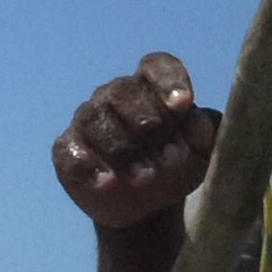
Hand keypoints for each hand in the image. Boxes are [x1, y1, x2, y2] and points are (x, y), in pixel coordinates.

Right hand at [52, 53, 219, 230]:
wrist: (148, 205)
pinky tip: (108, 183)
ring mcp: (87, 121)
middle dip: (147, 123)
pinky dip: (87, 165)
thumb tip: (195, 121)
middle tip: (172, 157)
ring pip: (93, 118)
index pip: (156, 66)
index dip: (168, 80)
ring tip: (145, 177)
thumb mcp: (202, 151)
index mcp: (151, 87)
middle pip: (121, 92)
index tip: (183, 106)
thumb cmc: (177, 165)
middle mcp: (115, 96)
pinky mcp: (67, 149)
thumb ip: (204, 130)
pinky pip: (69, 149)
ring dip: (120, 147)